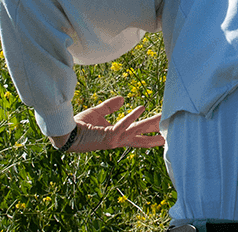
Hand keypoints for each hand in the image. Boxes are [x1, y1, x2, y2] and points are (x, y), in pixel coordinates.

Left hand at [49, 95, 163, 151]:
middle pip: (142, 135)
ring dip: (151, 124)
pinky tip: (142, 108)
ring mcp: (114, 139)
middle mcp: (118, 139)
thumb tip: (123, 98)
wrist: (64, 133)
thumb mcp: (98, 112)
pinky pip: (123, 124)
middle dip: (157, 131)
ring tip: (163, 119)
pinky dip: (132, 116)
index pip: (137, 133)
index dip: (150, 130)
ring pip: (137, 130)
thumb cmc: (79, 125)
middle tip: (173, 128)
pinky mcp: (108, 136)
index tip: (163, 127)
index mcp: (116, 135)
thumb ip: (110, 106)